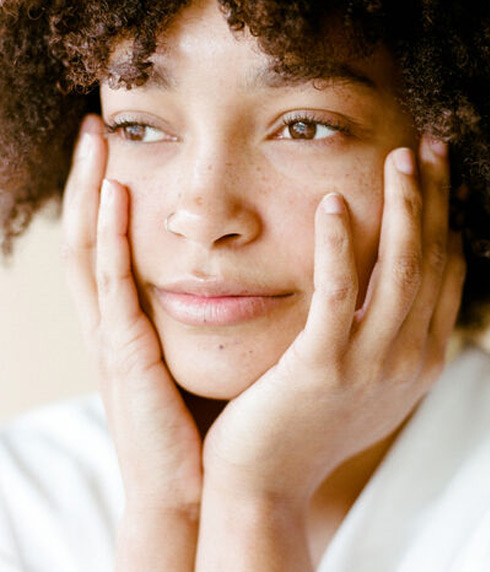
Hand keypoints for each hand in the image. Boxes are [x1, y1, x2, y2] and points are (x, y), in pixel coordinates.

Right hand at [62, 115, 201, 568]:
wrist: (200, 485)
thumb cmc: (212, 420)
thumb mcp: (215, 355)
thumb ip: (228, 313)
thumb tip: (275, 272)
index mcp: (139, 320)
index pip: (118, 244)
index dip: (115, 196)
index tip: (128, 146)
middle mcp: (118, 321)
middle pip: (94, 234)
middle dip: (92, 179)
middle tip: (98, 125)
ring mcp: (116, 336)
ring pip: (92, 250)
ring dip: (92, 192)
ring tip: (97, 140)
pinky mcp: (127, 355)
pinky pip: (112, 287)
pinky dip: (110, 240)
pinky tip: (118, 199)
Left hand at [200, 135, 464, 503]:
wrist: (268, 481)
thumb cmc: (312, 424)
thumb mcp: (370, 382)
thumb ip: (395, 337)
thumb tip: (410, 290)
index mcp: (423, 359)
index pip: (447, 274)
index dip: (447, 220)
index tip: (440, 175)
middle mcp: (410, 360)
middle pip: (432, 262)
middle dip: (434, 199)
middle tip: (431, 145)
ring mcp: (371, 366)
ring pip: (400, 271)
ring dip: (403, 209)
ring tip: (398, 157)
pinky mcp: (322, 367)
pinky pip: (338, 294)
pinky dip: (340, 245)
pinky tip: (335, 203)